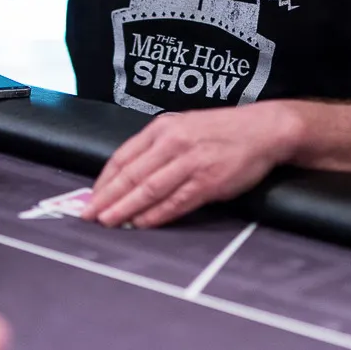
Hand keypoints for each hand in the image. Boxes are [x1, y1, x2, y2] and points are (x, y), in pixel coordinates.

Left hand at [82, 102, 302, 228]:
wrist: (262, 129)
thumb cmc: (221, 130)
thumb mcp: (183, 126)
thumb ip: (158, 147)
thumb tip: (128, 176)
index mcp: (163, 128)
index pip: (123, 156)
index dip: (104, 180)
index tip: (89, 197)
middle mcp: (173, 142)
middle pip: (131, 175)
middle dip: (107, 198)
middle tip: (89, 215)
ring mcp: (191, 162)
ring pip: (149, 189)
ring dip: (125, 209)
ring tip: (109, 222)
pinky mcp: (208, 181)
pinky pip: (175, 202)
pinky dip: (155, 215)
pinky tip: (142, 224)